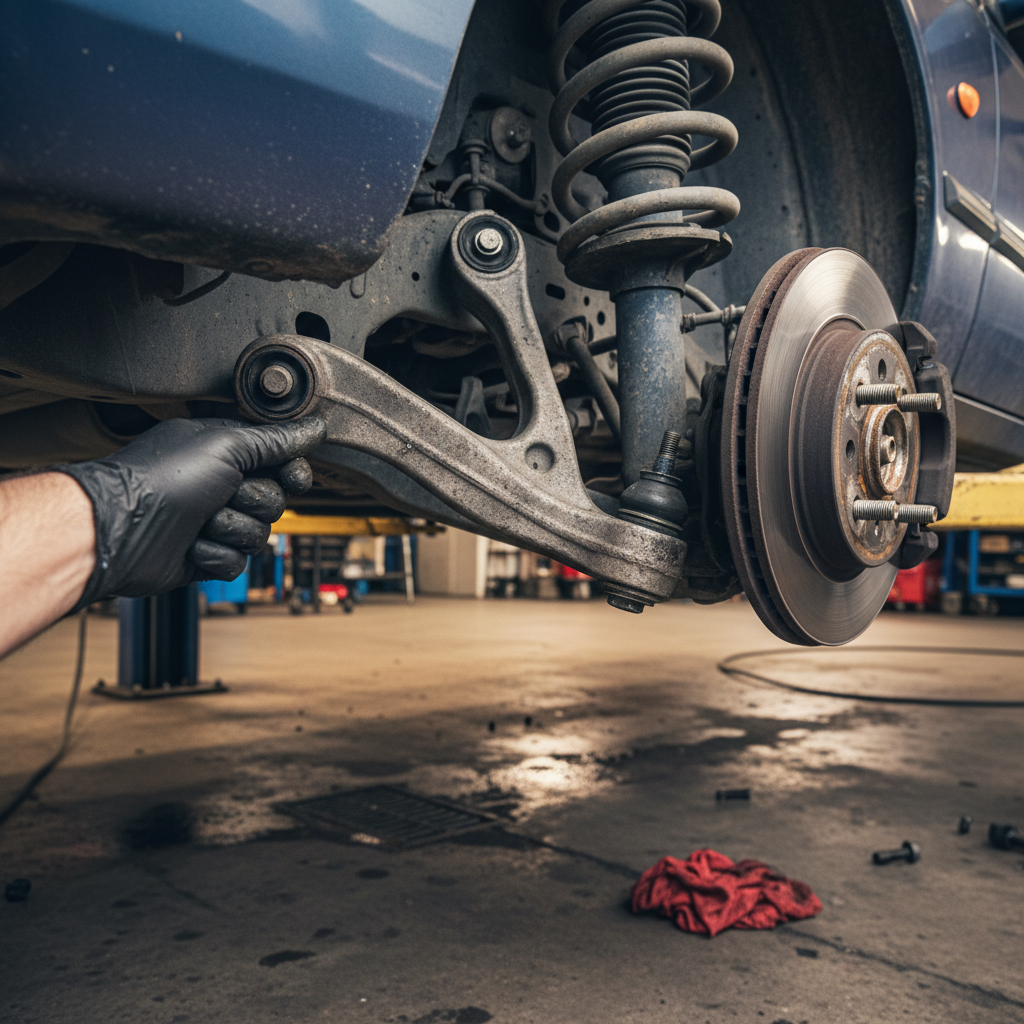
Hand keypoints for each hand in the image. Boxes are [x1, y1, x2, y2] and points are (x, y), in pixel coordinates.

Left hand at [55, 416, 325, 607]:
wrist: (120, 530)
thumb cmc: (161, 479)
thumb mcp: (226, 445)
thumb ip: (276, 440)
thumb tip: (314, 427)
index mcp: (225, 452)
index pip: (282, 462)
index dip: (292, 473)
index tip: (292, 477)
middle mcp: (220, 485)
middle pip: (276, 501)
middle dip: (254, 502)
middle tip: (223, 495)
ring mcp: (213, 521)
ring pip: (259, 536)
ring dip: (231, 530)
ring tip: (200, 522)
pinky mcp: (205, 556)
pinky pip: (237, 563)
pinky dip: (215, 556)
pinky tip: (191, 546)